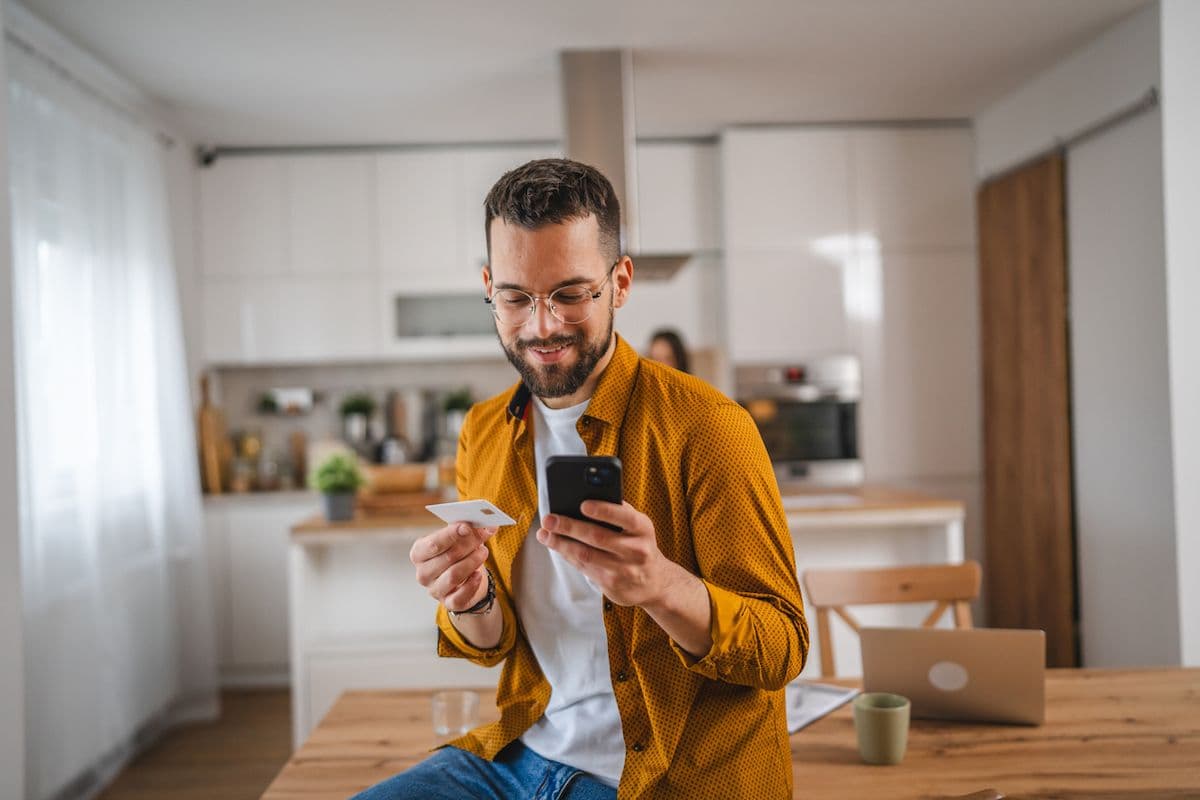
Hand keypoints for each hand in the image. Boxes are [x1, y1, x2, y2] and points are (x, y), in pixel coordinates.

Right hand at [410, 523, 495, 611]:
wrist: (466, 578)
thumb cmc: (458, 554)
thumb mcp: (460, 538)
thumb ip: (468, 530)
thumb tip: (485, 525)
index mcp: (419, 553)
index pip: (432, 544)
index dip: (450, 534)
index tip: (466, 527)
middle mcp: (423, 573)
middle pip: (446, 558)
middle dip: (467, 545)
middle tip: (482, 535)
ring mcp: (434, 590)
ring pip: (453, 576)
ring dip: (472, 561)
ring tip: (483, 552)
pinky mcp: (448, 603)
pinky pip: (459, 597)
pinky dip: (471, 585)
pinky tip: (478, 574)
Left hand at [537, 500, 680, 607]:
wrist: (653, 582)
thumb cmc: (638, 544)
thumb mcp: (637, 527)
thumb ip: (618, 512)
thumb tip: (584, 496)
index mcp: (643, 529)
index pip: (625, 517)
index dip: (604, 510)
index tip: (583, 505)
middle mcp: (636, 550)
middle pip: (598, 537)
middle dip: (569, 527)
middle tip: (549, 519)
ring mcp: (623, 570)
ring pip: (586, 555)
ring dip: (561, 544)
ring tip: (544, 534)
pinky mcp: (611, 585)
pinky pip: (584, 568)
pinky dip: (567, 555)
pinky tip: (556, 546)